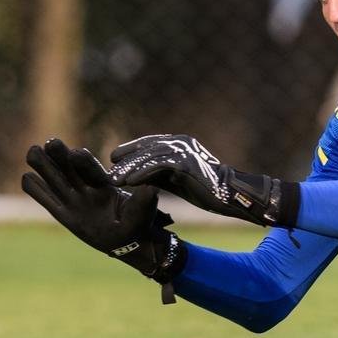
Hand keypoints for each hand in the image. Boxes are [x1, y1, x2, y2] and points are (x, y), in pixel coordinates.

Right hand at [22, 139, 184, 293]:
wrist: (129, 242)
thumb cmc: (138, 224)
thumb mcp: (143, 213)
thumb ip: (143, 201)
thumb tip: (149, 188)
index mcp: (105, 185)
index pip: (92, 170)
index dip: (84, 162)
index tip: (77, 154)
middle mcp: (86, 188)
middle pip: (69, 168)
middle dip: (61, 155)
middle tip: (51, 142)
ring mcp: (73, 199)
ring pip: (55, 178)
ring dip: (44, 165)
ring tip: (33, 151)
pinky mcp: (63, 213)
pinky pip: (45, 199)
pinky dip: (36, 188)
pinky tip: (27, 178)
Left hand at [109, 134, 283, 226]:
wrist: (228, 195)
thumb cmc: (204, 190)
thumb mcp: (175, 180)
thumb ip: (157, 174)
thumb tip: (132, 177)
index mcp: (179, 143)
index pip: (148, 144)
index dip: (130, 152)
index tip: (114, 163)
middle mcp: (180, 142)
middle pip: (145, 148)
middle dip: (125, 160)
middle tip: (109, 172)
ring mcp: (183, 150)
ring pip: (148, 156)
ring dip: (129, 168)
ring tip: (114, 180)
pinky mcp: (185, 162)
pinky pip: (157, 166)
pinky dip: (141, 174)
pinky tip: (128, 183)